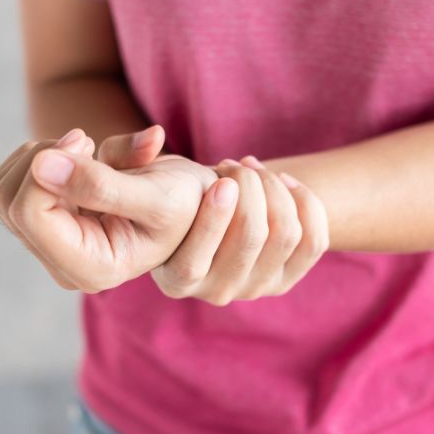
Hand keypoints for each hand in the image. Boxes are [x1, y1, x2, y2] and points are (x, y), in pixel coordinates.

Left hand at [0, 126, 230, 292]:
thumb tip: (40, 165)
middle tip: (87, 142)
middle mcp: (64, 263)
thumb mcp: (156, 194)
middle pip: (8, 201)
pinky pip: (8, 183)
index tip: (84, 139)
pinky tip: (77, 160)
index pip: (30, 214)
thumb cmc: (187, 202)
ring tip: (87, 151)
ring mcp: (50, 245)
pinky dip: (39, 158)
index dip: (47, 167)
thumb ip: (101, 184)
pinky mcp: (43, 224)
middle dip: (44, 159)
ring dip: (40, 156)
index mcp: (92, 268)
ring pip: (1, 191)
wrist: (192, 200)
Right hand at [96, 128, 329, 305]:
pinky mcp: (286, 278)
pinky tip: (284, 183)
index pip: (198, 259)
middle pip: (253, 235)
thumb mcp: (138, 182)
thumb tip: (131, 141)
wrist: (203, 208)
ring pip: (286, 233)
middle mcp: (216, 292)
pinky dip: (305, 202)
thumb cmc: (167, 193)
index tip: (222, 177)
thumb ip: (119, 167)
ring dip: (274, 188)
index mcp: (176, 280)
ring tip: (251, 170)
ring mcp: (255, 288)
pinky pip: (313, 240)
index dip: (215, 216)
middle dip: (250, 187)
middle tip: (234, 165)